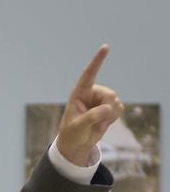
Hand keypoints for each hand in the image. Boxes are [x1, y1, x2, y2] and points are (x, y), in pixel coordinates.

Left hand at [57, 45, 122, 166]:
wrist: (77, 143)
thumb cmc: (72, 133)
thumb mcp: (77, 127)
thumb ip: (91, 117)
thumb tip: (107, 108)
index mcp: (79, 93)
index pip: (88, 74)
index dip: (97, 61)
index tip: (105, 47)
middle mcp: (92, 93)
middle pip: (110, 95)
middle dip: (107, 109)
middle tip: (95, 121)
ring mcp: (102, 99)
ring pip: (116, 102)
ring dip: (109, 115)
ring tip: (96, 123)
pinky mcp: (110, 106)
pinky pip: (120, 109)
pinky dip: (114, 118)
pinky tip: (103, 122)